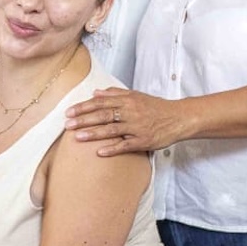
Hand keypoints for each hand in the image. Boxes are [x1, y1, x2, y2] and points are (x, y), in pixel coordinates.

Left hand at [64, 87, 185, 156]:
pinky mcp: (144, 141)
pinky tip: (99, 153)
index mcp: (127, 101)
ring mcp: (137, 128)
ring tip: (77, 137)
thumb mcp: (136, 96)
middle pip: (103, 115)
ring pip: (112, 130)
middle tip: (67, 125)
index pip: (100, 103)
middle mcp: (130, 112)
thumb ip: (115, 93)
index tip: (69, 112)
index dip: (84, 107)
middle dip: (84, 120)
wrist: (179, 118)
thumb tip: (95, 92)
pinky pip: (126, 145)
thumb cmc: (155, 107)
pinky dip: (113, 149)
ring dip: (93, 133)